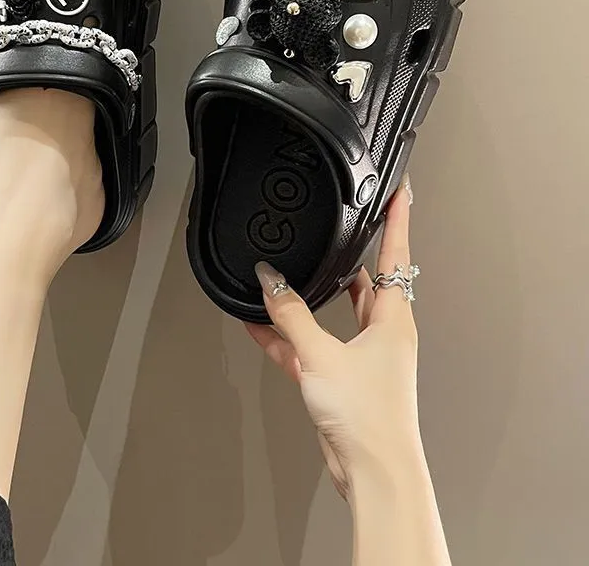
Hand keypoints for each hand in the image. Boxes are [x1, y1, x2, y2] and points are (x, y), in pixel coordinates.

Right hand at [247, 177, 419, 499]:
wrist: (372, 470)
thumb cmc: (369, 415)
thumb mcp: (322, 355)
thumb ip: (291, 316)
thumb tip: (269, 281)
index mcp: (393, 318)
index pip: (396, 253)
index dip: (398, 218)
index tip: (401, 190)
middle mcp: (382, 332)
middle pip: (366, 280)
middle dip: (352, 253)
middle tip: (343, 224)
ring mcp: (361, 355)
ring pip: (334, 312)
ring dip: (311, 295)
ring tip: (287, 273)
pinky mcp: (340, 377)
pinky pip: (309, 344)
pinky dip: (286, 334)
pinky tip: (259, 323)